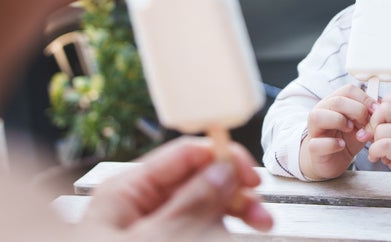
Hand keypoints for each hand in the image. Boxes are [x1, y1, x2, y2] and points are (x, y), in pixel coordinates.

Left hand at [83, 137, 272, 240]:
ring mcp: (155, 230)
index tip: (251, 180)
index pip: (184, 156)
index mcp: (129, 192)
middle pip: (201, 184)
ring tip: (257, 229)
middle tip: (261, 216)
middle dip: (234, 196)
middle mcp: (143, 207)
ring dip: (233, 219)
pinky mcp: (168, 241)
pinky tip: (233, 235)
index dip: (223, 160)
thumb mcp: (152, 241)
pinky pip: (200, 231)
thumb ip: (191, 205)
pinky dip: (218, 233)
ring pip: (206, 212)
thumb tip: (224, 170)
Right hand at [299, 84, 376, 179]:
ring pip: (319, 116)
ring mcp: (314, 130)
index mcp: (333, 103)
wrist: (331, 161)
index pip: (348, 90)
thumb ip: (367, 115)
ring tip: (351, 131)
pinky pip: (317, 143)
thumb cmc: (345, 140)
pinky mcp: (312, 148)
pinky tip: (341, 146)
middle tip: (365, 124)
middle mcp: (321, 112)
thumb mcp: (359, 125)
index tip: (376, 112)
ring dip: (339, 121)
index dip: (365, 99)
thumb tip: (381, 104)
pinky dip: (332, 144)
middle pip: (337, 101)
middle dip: (357, 111)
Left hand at [364, 91, 390, 204]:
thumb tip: (365, 125)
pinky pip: (384, 145)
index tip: (377, 123)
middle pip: (384, 109)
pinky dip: (375, 152)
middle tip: (373, 139)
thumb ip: (388, 129)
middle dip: (372, 124)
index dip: (381, 107)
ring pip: (381, 129)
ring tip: (379, 153)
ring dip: (374, 143)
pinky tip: (378, 159)